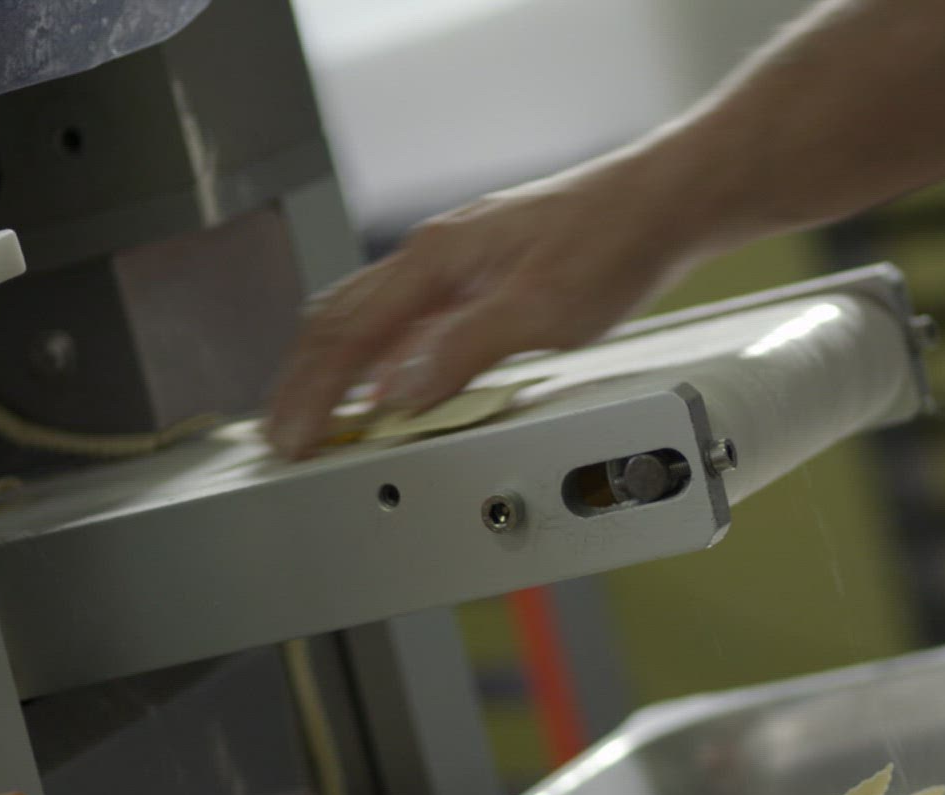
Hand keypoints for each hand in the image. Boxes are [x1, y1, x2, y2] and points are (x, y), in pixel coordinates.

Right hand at [265, 153, 718, 457]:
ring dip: (332, 370)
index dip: (311, 395)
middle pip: (338, 321)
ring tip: (315, 415)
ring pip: (366, 318)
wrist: (663, 205)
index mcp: (433, 261)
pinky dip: (376, 360)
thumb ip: (462, 350)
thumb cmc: (611, 240)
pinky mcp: (480, 277)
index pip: (346, 335)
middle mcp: (433, 258)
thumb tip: (397, 395)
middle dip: (302, 382)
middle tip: (282, 435)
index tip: (291, 439)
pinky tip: (386, 385)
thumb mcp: (539, 309)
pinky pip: (404, 321)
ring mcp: (455, 266)